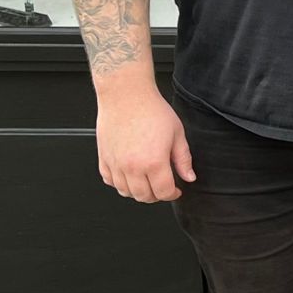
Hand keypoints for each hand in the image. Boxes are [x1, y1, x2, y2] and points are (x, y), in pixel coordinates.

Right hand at [96, 83, 194, 201]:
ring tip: (147, 182)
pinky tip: (129, 176)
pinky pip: (109, 181)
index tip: (175, 190)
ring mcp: (116, 164)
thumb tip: (188, 177)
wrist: (126, 95)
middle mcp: (132, 167)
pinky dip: (119, 183)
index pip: (163, 193)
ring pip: (125, 192)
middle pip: (144, 196)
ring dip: (138, 192)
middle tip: (162, 186)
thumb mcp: (177, 134)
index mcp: (154, 162)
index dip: (172, 194)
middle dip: (156, 195)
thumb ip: (183, 159)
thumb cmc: (150, 110)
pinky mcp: (104, 158)